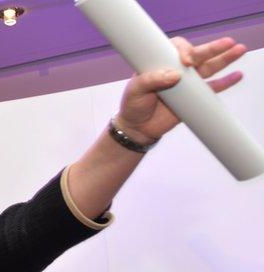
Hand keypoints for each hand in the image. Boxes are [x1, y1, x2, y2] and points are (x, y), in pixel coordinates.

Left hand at [115, 36, 246, 143]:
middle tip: (228, 42)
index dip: (184, 50)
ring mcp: (186, 83)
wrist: (138, 127)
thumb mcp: (135, 90)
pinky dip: (224, 82)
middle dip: (213, 48)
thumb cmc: (133, 105)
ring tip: (239, 50)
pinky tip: (237, 75)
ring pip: (208, 67)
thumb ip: (152, 80)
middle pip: (198, 55)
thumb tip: (175, 75)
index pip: (175, 48)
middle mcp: (176, 69)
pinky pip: (212, 88)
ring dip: (224, 59)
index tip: (186, 61)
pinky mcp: (193, 97)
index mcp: (160, 63)